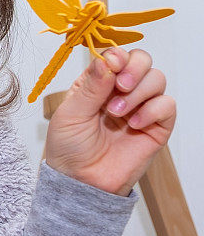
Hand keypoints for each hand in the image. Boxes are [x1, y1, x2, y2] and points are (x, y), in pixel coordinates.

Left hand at [44, 47, 175, 195]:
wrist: (81, 181)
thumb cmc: (69, 146)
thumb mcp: (70, 113)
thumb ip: (91, 86)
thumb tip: (108, 60)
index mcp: (96, 81)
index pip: (116, 55)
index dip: (118, 55)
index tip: (112, 65)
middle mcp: (120, 90)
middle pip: (142, 60)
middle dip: (134, 67)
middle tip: (121, 86)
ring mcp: (139, 107)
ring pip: (157, 79)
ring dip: (139, 91)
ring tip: (118, 113)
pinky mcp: (155, 127)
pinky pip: (167, 106)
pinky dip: (153, 110)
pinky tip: (133, 124)